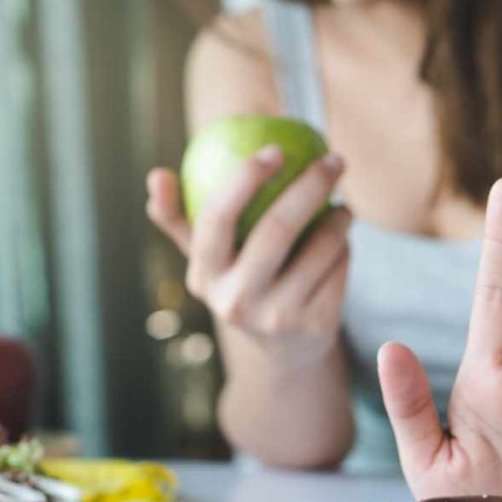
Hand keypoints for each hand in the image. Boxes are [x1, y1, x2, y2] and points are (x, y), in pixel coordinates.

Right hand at [145, 145, 351, 364]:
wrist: (282, 352)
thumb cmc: (240, 283)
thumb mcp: (208, 260)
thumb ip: (179, 218)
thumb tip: (157, 175)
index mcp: (205, 276)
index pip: (216, 218)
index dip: (244, 178)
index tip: (274, 150)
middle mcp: (236, 301)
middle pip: (277, 228)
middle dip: (310, 185)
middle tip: (333, 160)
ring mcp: (277, 317)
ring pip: (319, 246)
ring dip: (339, 217)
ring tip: (341, 205)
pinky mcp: (315, 325)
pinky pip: (339, 267)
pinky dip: (345, 247)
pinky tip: (343, 241)